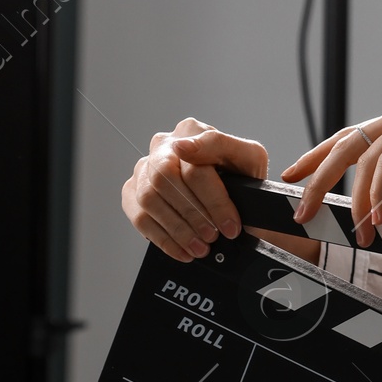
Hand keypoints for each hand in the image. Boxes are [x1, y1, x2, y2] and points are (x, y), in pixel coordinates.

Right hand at [123, 119, 298, 263]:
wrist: (238, 198)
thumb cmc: (241, 175)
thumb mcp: (248, 157)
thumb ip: (221, 145)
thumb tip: (184, 147)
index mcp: (190, 131)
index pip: (194, 165)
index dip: (214, 200)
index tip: (229, 225)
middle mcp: (163, 146)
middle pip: (165, 180)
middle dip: (192, 215)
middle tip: (213, 237)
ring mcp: (144, 168)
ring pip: (149, 199)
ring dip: (177, 230)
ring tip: (200, 247)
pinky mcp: (133, 192)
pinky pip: (139, 217)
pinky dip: (163, 239)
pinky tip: (183, 250)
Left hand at [284, 91, 381, 245]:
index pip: (352, 139)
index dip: (319, 158)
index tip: (294, 179)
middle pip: (346, 144)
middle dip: (317, 178)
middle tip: (301, 211)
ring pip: (366, 155)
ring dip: (357, 198)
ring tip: (357, 231)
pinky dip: (381, 188)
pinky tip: (380, 215)